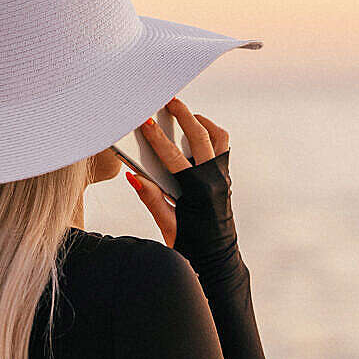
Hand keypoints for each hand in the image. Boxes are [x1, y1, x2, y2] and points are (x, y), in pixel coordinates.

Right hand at [126, 97, 229, 246]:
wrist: (218, 258)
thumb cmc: (190, 245)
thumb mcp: (167, 226)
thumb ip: (151, 199)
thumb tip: (134, 176)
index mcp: (197, 191)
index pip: (173, 156)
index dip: (156, 137)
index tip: (145, 120)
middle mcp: (214, 179)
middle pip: (200, 136)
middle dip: (183, 114)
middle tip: (168, 99)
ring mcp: (222, 177)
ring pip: (218, 138)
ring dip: (202, 122)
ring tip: (185, 112)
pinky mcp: (225, 178)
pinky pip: (221, 148)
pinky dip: (209, 135)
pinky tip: (194, 133)